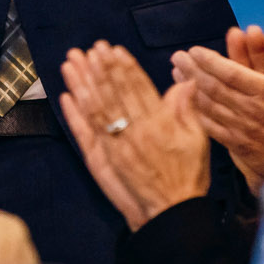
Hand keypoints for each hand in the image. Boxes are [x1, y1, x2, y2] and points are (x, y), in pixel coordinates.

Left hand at [59, 40, 210, 229]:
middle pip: (113, 93)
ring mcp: (116, 145)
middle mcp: (135, 130)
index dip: (124, 67)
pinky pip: (85, 133)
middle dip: (100, 68)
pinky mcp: (103, 160)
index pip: (138, 88)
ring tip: (72, 62)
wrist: (169, 214)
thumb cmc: (187, 178)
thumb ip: (188, 110)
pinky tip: (66, 95)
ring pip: (95, 107)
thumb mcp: (198, 141)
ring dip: (82, 83)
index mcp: (159, 123)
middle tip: (89, 48)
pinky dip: (74, 114)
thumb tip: (185, 82)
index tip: (112, 49)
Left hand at [172, 26, 263, 193]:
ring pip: (208, 104)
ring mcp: (242, 129)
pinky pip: (209, 124)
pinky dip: (195, 110)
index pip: (231, 73)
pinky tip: (186, 98)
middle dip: (192, 69)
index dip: (210, 61)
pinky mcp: (235, 143)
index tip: (195, 51)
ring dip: (189, 86)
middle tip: (178, 57)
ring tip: (177, 72)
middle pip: (214, 87)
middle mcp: (252, 110)